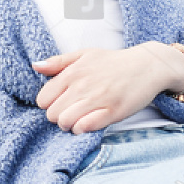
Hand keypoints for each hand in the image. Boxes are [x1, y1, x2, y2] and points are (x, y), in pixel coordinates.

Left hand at [32, 44, 183, 131]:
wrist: (148, 66)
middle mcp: (81, 85)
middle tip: (73, 112)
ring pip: (65, 122)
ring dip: (71, 125)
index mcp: (72, 72)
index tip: (62, 103)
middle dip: (60, 117)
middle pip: (52, 115)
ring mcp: (97, 98)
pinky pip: (85, 127)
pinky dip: (83, 129)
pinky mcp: (112, 111)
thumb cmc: (114, 62)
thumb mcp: (85, 54)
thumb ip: (58, 61)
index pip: (43, 99)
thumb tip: (35, 66)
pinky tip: (90, 123)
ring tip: (81, 119)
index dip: (50, 105)